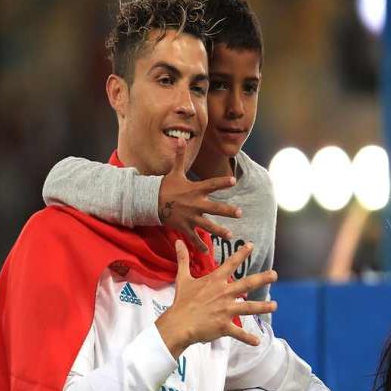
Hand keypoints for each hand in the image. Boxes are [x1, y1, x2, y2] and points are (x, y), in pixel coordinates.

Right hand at [155, 240, 277, 358]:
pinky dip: (248, 338)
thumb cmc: (182, 301)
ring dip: (263, 307)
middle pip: (247, 284)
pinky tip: (257, 342)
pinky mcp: (224, 326)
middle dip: (262, 278)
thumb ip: (183, 259)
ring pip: (249, 308)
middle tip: (274, 275)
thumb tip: (178, 241)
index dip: (241, 254)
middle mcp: (224, 293)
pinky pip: (239, 333)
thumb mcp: (182, 278)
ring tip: (274, 305)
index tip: (251, 245)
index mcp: (215, 281)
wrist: (179, 323)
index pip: (231, 264)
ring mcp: (226, 310)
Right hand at [158, 138, 241, 252]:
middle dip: (227, 211)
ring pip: (207, 225)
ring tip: (230, 235)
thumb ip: (180, 156)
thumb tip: (181, 138)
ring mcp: (189, 217)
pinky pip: (192, 238)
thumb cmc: (166, 186)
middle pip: (214, 208)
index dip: (222, 182)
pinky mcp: (183, 227)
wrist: (150, 202)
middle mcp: (195, 204)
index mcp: (195, 190)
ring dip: (218, 231)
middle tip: (240, 213)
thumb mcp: (174, 171)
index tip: (233, 181)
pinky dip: (198, 246)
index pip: (211, 184)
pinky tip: (206, 253)